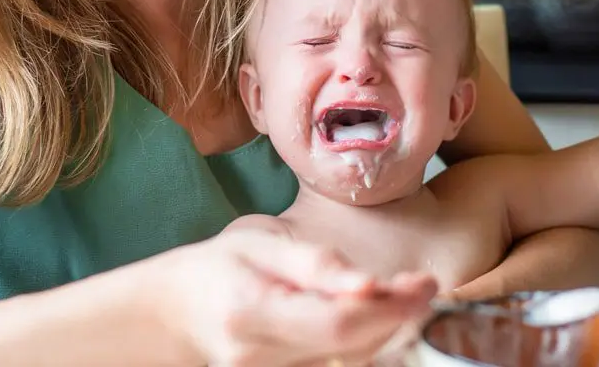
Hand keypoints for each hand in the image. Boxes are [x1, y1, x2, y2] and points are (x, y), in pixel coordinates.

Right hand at [164, 229, 437, 366]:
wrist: (174, 314)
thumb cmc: (218, 267)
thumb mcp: (259, 244)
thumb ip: (314, 263)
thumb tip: (369, 282)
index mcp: (252, 312)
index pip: (338, 323)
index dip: (390, 307)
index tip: (424, 282)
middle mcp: (261, 356)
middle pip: (352, 347)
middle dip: (398, 316)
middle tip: (423, 284)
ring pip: (351, 361)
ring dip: (386, 330)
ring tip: (402, 295)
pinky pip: (338, 366)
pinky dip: (364, 343)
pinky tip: (372, 317)